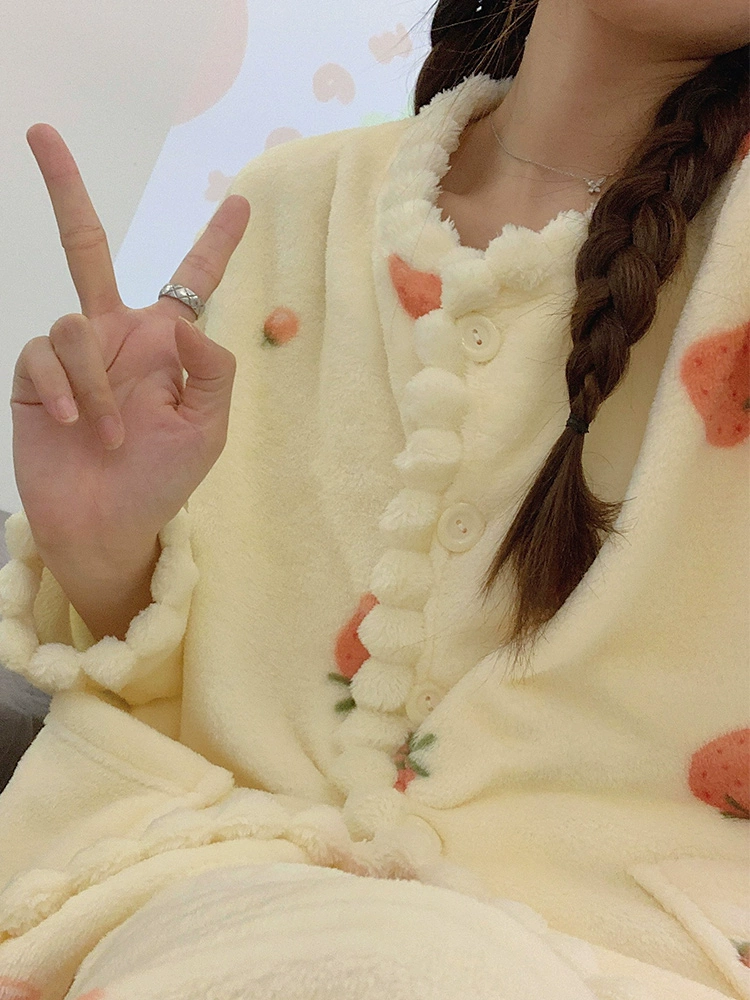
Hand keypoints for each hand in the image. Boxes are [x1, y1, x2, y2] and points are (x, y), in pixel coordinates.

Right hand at [12, 124, 249, 557]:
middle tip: (42, 133)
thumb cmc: (162, 481)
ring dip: (92, 383)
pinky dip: (61, 389)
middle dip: (66, 191)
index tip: (242, 203)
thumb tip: (183, 320)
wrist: (104, 524)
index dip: (215, 243)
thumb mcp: (208, 430)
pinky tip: (69, 423)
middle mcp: (116, 336)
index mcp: (164, 344)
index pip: (191, 282)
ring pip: (73, 323)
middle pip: (86, 248)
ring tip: (108, 434)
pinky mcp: (33, 376)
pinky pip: (42, 353)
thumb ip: (212, 371)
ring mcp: (73, 354)